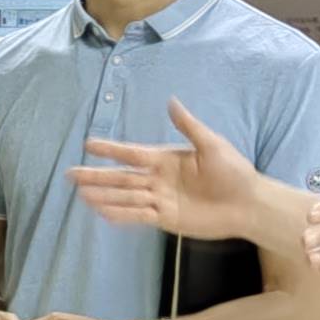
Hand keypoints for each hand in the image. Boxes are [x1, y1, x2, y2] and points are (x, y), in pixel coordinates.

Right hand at [71, 101, 280, 241]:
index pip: (132, 154)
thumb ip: (189, 126)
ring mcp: (161, 199)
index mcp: (166, 159)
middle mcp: (158, 179)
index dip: (111, 150)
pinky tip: (102, 212)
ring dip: (104, 196)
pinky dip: (121, 214)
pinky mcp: (167, 218)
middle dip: (97, 176)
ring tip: (81, 195)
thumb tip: (172, 101)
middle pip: (122, 177)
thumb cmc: (233, 171)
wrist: (248, 203)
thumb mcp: (212, 144)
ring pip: (126, 197)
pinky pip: (138, 216)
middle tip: (71, 174)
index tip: (89, 144)